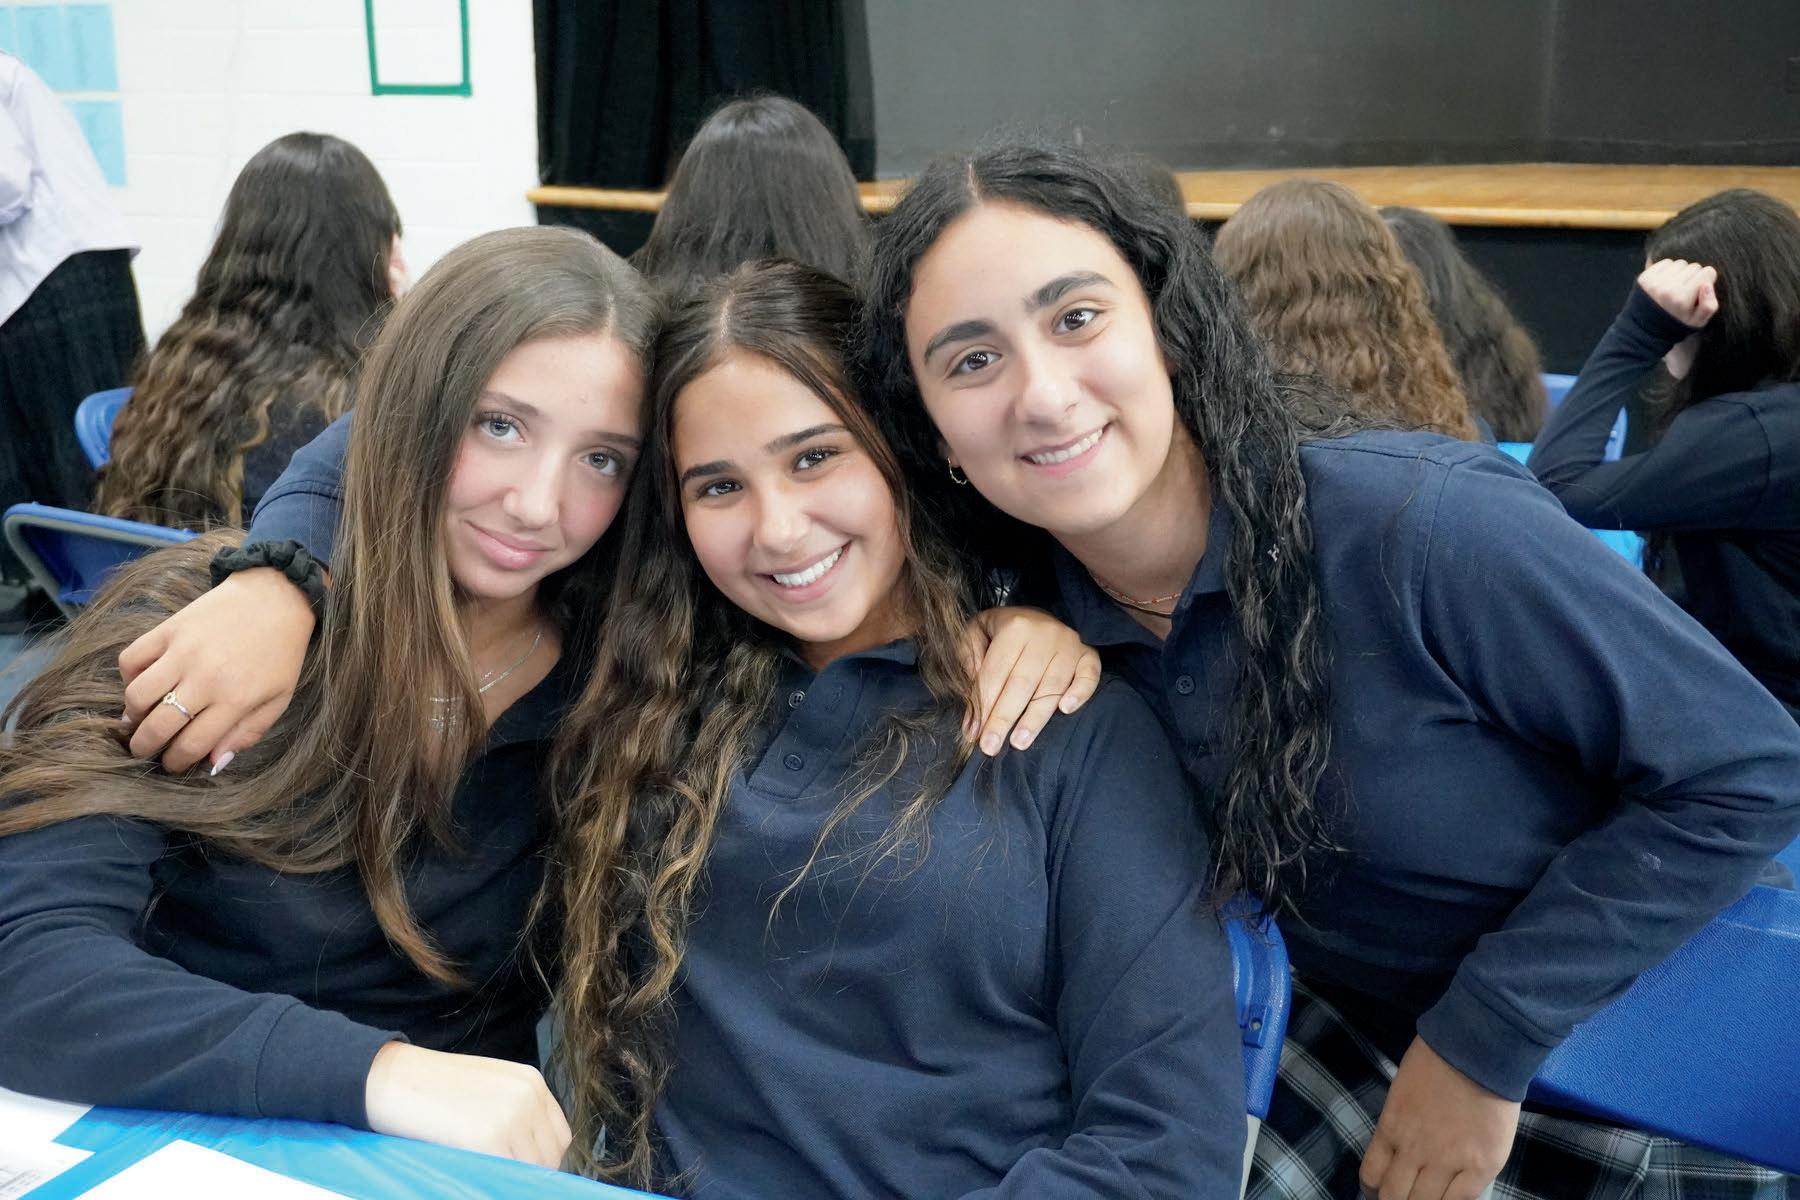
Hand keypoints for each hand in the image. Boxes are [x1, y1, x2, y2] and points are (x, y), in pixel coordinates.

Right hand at [119, 567, 315, 771]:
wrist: (275, 597)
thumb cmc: (280, 653)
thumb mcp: (278, 698)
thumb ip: (247, 733)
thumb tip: (213, 763)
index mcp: (235, 699)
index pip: (191, 744)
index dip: (176, 762)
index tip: (171, 764)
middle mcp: (205, 678)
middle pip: (158, 725)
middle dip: (144, 747)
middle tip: (143, 749)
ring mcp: (183, 651)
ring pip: (136, 695)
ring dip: (131, 714)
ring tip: (138, 719)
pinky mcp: (168, 628)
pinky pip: (130, 658)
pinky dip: (127, 675)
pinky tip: (140, 682)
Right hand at [363, 1042, 571, 1168]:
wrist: (391, 1078)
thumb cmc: (431, 1087)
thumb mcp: (488, 1087)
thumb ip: (516, 1112)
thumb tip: (530, 1156)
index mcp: (531, 1082)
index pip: (560, 1138)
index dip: (541, 1160)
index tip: (519, 1169)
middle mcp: (528, 1097)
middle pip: (548, 1158)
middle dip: (526, 1173)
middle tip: (495, 1174)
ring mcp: (510, 1117)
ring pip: (530, 1172)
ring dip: (509, 1179)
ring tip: (478, 1171)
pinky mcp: (488, 1139)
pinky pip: (505, 1178)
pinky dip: (493, 1184)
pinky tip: (471, 1176)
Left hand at [962, 607, 1101, 754]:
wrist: (1036, 616)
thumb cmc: (1001, 630)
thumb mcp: (976, 632)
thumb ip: (968, 658)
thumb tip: (972, 699)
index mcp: (1015, 627)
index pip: (996, 672)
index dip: (982, 704)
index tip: (973, 733)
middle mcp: (1045, 634)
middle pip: (1022, 683)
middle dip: (1004, 718)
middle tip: (991, 747)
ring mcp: (1070, 645)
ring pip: (1052, 687)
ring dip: (1035, 718)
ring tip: (1019, 742)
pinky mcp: (1088, 655)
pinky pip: (1089, 676)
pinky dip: (1080, 693)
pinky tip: (1065, 710)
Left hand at [1359, 1037, 1519, 1199]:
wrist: (1478, 1048)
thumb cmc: (1436, 1059)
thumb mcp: (1400, 1091)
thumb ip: (1397, 1124)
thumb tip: (1396, 1150)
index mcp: (1391, 1128)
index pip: (1371, 1175)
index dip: (1374, 1189)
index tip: (1380, 1189)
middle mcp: (1414, 1150)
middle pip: (1395, 1196)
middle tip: (1404, 1196)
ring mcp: (1449, 1160)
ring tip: (1426, 1197)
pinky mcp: (1482, 1165)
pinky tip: (1450, 1197)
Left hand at [1638, 258, 1717, 328]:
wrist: (1646, 328)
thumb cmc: (1677, 323)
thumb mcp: (1698, 322)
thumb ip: (1709, 306)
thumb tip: (1707, 284)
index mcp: (1682, 299)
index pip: (1708, 272)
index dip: (1707, 280)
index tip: (1700, 290)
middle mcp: (1667, 289)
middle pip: (1694, 266)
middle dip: (1694, 276)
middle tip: (1686, 290)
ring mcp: (1654, 282)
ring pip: (1680, 263)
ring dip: (1681, 272)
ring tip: (1676, 286)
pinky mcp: (1644, 278)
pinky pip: (1665, 262)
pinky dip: (1668, 269)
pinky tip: (1666, 282)